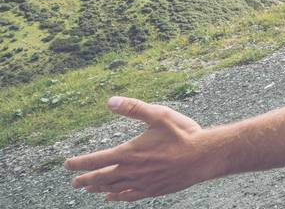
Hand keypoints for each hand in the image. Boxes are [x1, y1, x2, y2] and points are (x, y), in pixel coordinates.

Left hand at [65, 97, 218, 201]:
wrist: (204, 156)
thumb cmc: (183, 134)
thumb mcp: (159, 115)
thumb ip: (134, 108)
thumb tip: (110, 101)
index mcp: (130, 153)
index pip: (97, 160)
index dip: (80, 163)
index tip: (67, 164)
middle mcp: (133, 171)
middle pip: (102, 177)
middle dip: (85, 179)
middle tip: (73, 182)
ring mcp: (143, 183)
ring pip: (114, 187)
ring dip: (98, 188)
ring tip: (88, 189)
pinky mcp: (153, 189)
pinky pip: (130, 196)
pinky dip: (117, 196)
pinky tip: (112, 196)